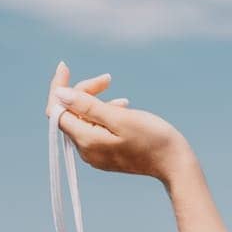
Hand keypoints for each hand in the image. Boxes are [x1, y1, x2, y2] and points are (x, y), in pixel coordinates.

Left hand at [45, 63, 191, 182]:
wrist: (174, 164)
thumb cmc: (153, 139)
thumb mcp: (120, 117)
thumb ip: (88, 106)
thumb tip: (60, 94)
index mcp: (86, 141)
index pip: (57, 110)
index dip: (58, 88)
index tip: (65, 66)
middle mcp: (86, 150)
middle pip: (70, 114)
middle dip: (83, 92)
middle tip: (107, 79)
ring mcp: (96, 154)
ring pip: (83, 120)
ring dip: (96, 103)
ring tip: (124, 99)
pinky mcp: (106, 155)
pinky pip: (95, 129)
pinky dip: (104, 115)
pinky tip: (122, 108)